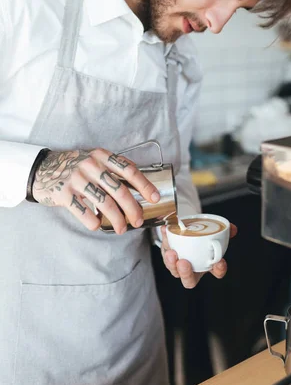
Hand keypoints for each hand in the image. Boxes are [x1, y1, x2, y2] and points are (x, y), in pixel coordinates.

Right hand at [32, 149, 159, 233]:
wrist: (42, 169)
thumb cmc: (75, 167)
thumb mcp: (94, 160)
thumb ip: (112, 170)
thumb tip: (138, 188)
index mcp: (102, 156)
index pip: (129, 170)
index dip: (144, 184)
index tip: (154, 197)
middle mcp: (90, 165)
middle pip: (119, 190)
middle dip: (132, 208)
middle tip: (138, 221)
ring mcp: (76, 179)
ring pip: (104, 203)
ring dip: (116, 219)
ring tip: (121, 229)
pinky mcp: (63, 193)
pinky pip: (83, 211)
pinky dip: (93, 222)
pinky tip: (97, 225)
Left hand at [161, 222, 237, 288]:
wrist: (186, 232)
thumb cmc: (201, 238)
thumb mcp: (213, 233)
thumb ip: (223, 231)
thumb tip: (233, 229)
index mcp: (207, 266)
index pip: (216, 272)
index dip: (218, 269)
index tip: (219, 261)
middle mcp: (192, 269)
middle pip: (189, 280)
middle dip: (186, 273)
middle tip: (184, 262)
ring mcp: (178, 266)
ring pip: (173, 270)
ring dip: (171, 262)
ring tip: (172, 252)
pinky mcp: (167, 256)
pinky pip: (164, 251)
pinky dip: (165, 240)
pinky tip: (165, 230)